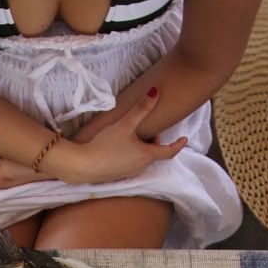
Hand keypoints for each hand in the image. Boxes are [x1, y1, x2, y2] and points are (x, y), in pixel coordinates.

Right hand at [66, 89, 187, 183]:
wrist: (83, 166)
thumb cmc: (105, 145)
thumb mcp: (125, 125)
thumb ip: (141, 109)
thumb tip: (156, 92)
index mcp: (147, 155)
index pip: (169, 151)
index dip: (178, 144)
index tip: (184, 139)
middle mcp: (140, 167)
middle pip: (154, 153)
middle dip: (152, 141)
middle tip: (143, 128)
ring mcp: (128, 173)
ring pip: (142, 158)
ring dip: (141, 147)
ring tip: (128, 136)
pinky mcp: (117, 175)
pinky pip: (130, 163)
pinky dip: (130, 154)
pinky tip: (117, 147)